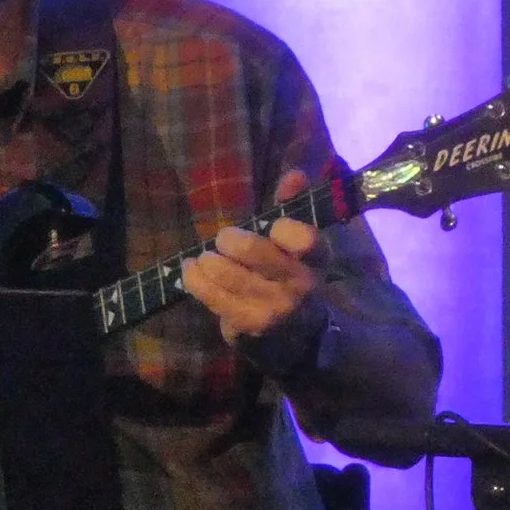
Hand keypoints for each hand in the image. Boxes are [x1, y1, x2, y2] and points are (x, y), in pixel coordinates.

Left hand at [181, 169, 325, 367]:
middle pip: (253, 250)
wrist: (297, 336)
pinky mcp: (249, 325)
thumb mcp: (296, 242)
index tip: (271, 227)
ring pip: (226, 272)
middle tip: (224, 239)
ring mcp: (274, 308)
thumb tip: (294, 174)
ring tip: (205, 257)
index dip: (282, 228)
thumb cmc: (290, 274)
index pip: (305, 238)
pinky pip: (211, 295)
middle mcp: (301, 285)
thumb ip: (292, 205)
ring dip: (207, 259)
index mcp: (317, 258)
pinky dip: (194, 278)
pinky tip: (192, 270)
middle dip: (229, 239)